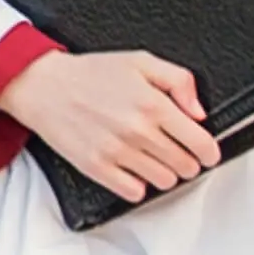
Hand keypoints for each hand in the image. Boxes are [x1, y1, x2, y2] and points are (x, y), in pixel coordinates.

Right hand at [0, 50, 215, 205]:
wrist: (44, 86)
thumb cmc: (90, 74)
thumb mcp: (141, 61)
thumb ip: (179, 81)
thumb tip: (198, 112)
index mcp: (153, 104)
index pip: (199, 142)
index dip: (209, 150)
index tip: (207, 151)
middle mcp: (138, 131)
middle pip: (185, 166)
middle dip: (187, 159)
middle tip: (176, 148)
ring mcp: (117, 152)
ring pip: (164, 182)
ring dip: (165, 171)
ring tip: (153, 156)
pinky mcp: (97, 168)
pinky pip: (135, 193)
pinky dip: (138, 184)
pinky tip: (133, 167)